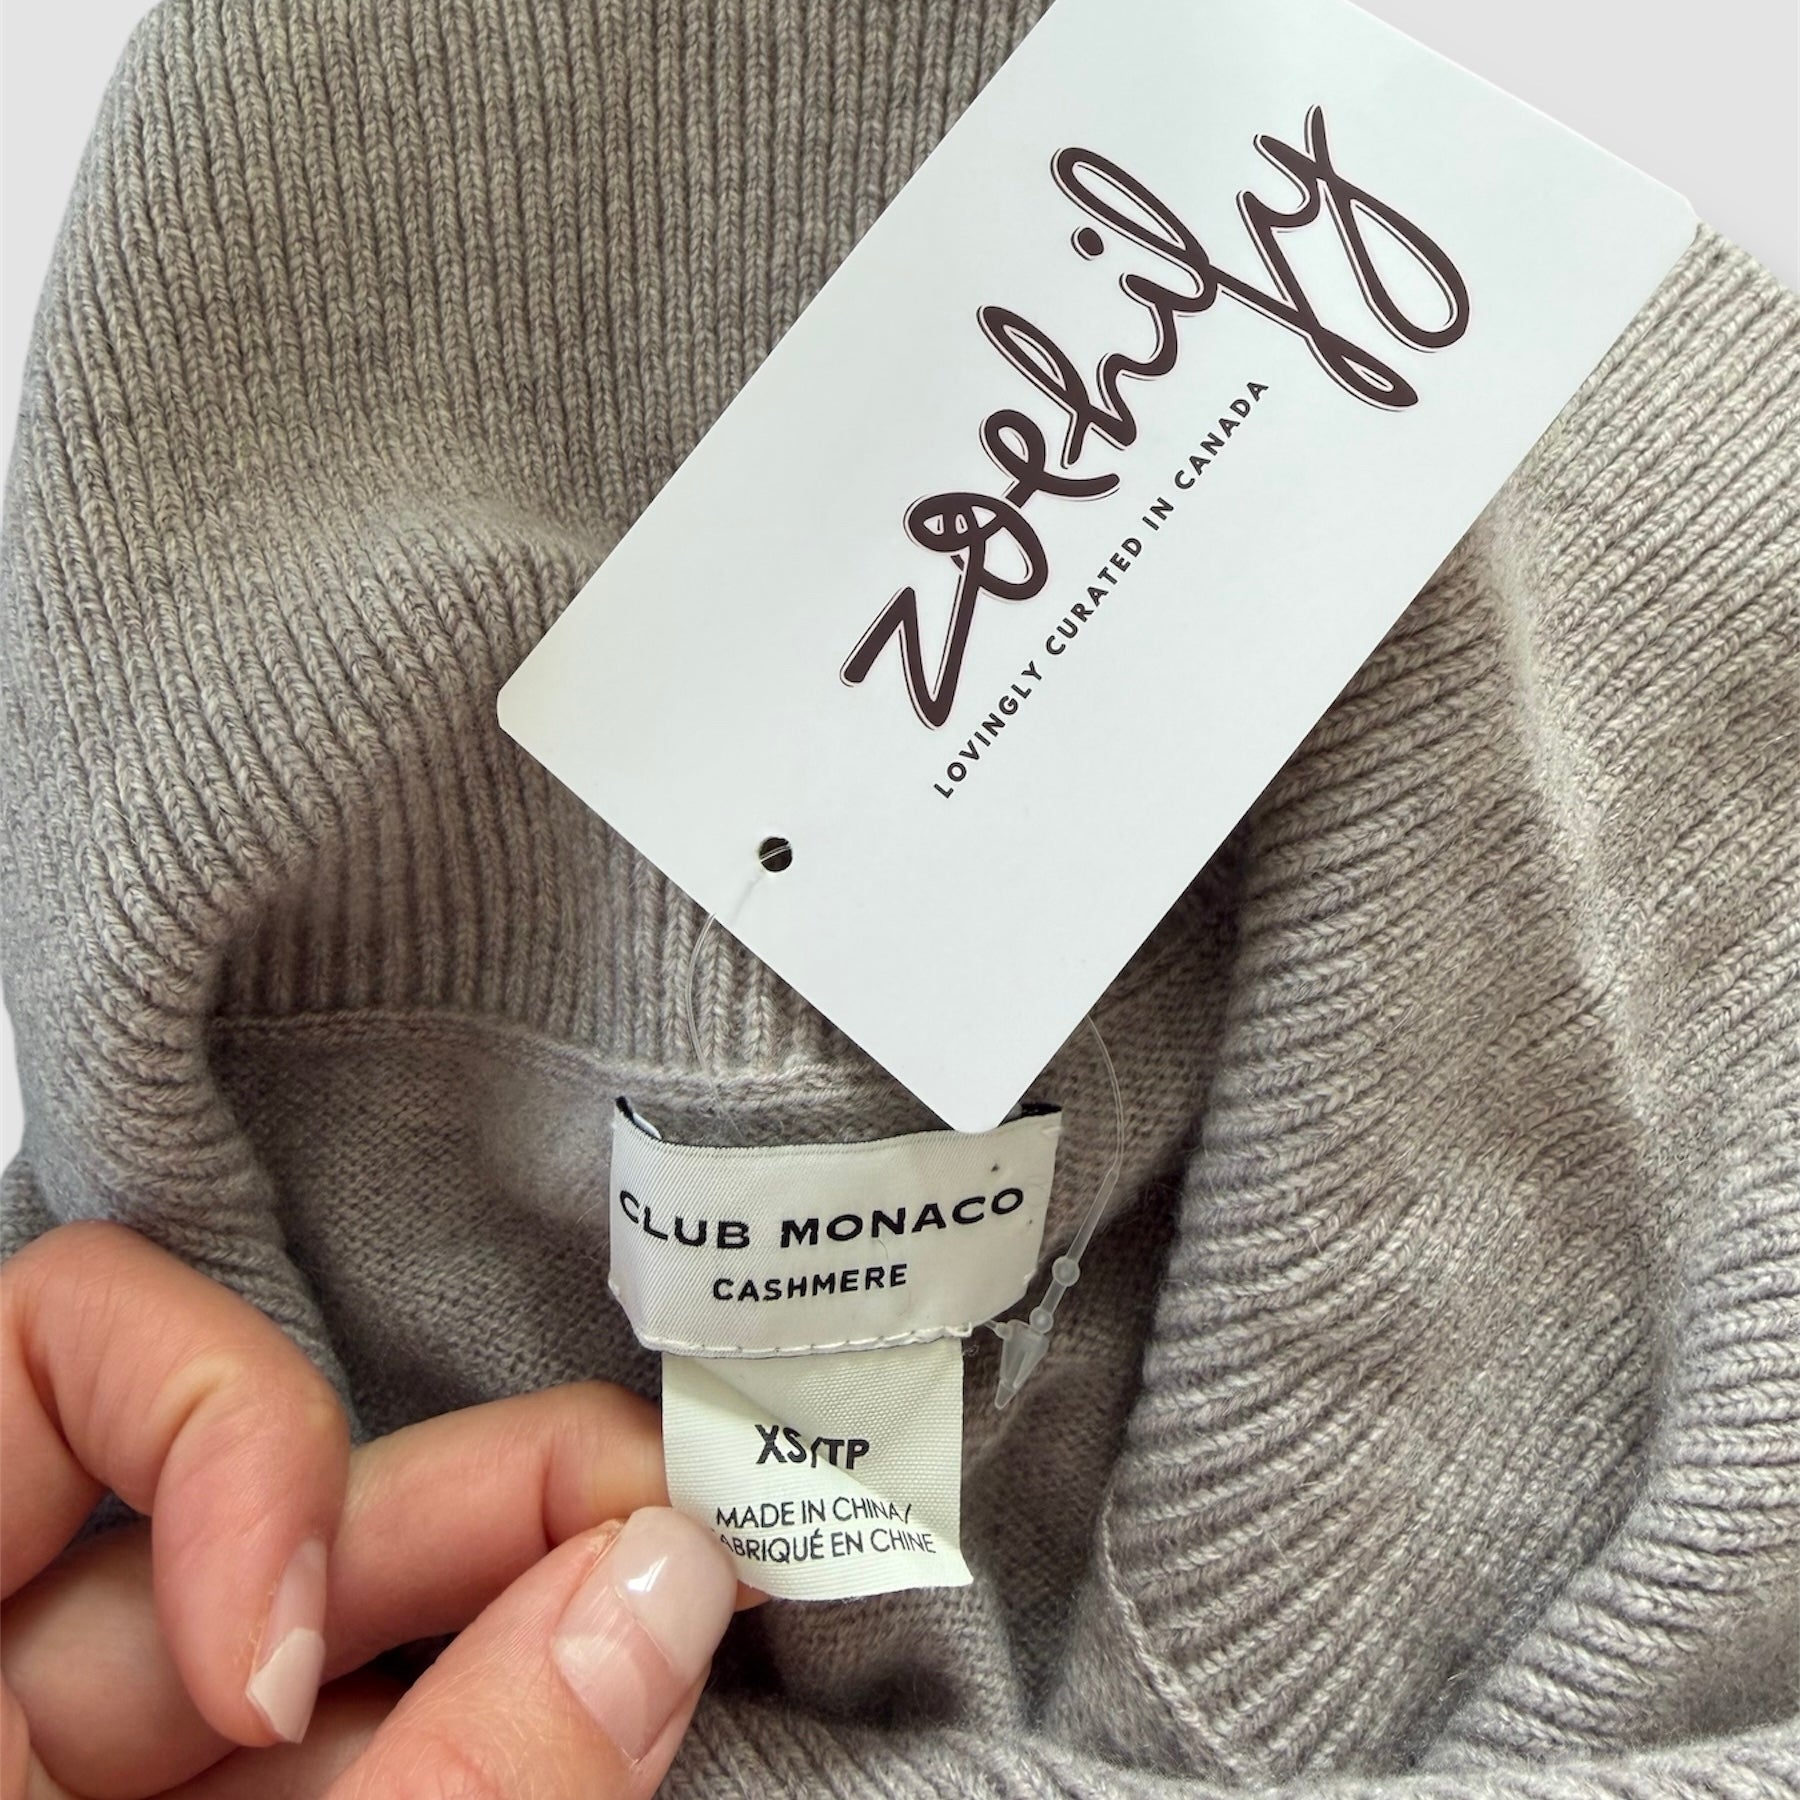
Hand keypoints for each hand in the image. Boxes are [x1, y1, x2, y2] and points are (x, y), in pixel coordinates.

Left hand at [2, 1222, 745, 1797]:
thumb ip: (450, 1790)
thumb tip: (661, 1589)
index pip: (37, 1362)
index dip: (211, 1414)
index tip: (289, 1636)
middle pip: (228, 1507)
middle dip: (464, 1516)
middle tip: (662, 1531)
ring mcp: (74, 1788)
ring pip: (313, 1634)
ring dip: (511, 1616)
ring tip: (676, 1612)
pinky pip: (333, 1746)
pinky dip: (474, 1725)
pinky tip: (596, 1708)